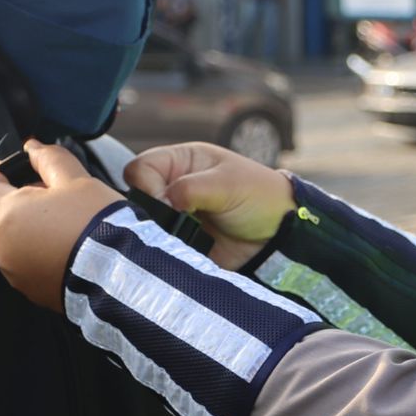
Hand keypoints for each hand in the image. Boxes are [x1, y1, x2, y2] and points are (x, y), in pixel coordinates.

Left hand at [0, 140, 122, 311]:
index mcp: (7, 214)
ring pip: (1, 245)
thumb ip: (48, 158)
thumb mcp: (75, 179)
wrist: (118, 272)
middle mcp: (1, 246)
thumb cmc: (95, 223)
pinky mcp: (30, 291)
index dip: (2, 172)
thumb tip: (32, 146)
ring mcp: (14, 272)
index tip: (20, 168)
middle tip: (37, 197)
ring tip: (51, 225)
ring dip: (15, 232)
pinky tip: (58, 249)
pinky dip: (29, 255)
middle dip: (3, 204)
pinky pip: (19, 267)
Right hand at [125, 143, 295, 268]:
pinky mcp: (180, 243)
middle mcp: (172, 187)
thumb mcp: (226, 184)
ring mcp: (174, 217)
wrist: (279, 236)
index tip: (166, 202)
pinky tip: (179, 254)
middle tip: (173, 223)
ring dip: (156, 234)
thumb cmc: (259, 197)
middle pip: (135, 197)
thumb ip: (190, 188)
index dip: (146, 184)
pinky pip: (158, 249)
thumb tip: (160, 202)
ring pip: (143, 226)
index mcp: (181, 162)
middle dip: (148, 212)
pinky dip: (164, 253)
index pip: (141, 167)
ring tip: (179, 239)